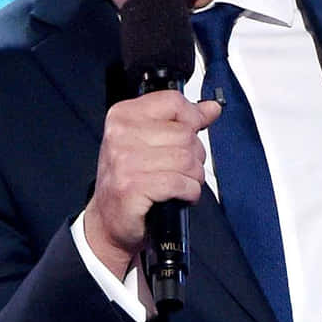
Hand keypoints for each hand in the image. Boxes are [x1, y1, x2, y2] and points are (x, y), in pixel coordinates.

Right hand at [82, 91, 221, 276]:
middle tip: (183, 169)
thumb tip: (211, 108)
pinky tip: (181, 195)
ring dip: (194, 176)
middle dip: (195, 155)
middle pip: (184, 133)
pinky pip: (179, 182)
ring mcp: (125, 161)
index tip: (196, 129)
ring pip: (186, 159)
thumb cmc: (130, 180)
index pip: (173, 102)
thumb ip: (181, 122)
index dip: (193, 117)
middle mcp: (120, 135)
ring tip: (182, 183)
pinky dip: (189, 192)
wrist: (109, 219)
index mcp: (123, 116)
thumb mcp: (150, 142)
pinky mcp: (132, 187)